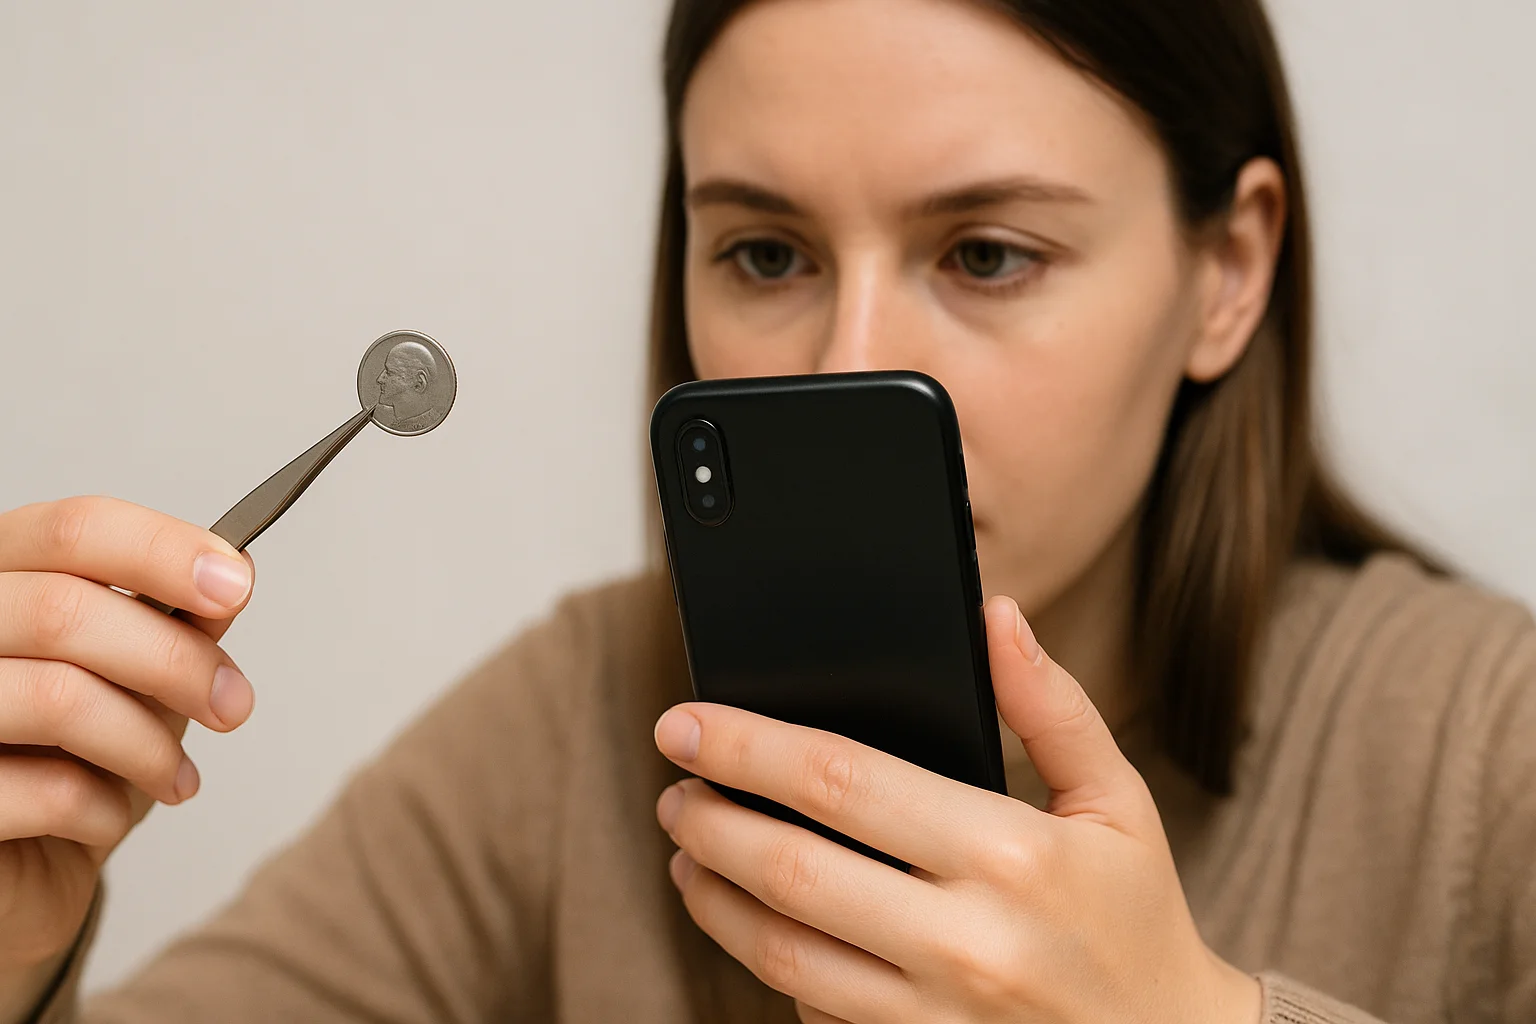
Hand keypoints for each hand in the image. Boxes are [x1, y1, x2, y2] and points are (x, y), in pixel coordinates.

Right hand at [0, 497, 255, 981]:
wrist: (11, 870)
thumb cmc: (60, 760)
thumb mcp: (128, 681)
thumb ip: (170, 624)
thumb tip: (233, 575)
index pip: (73, 530)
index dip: (163, 550)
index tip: (237, 584)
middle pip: (67, 611)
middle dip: (176, 661)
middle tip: (233, 705)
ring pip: (59, 697)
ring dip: (148, 746)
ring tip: (178, 778)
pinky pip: (43, 790)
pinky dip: (103, 808)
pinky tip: (109, 816)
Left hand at [653, 595, 1260, 1023]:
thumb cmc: (1135, 918)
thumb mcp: (1118, 801)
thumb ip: (1051, 705)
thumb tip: (994, 614)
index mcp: (1011, 855)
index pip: (842, 781)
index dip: (747, 744)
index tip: (686, 722)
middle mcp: (965, 943)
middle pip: (791, 868)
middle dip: (709, 819)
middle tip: (675, 787)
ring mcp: (935, 1017)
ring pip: (780, 952)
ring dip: (713, 896)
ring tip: (687, 853)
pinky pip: (811, 1014)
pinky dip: (767, 964)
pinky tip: (752, 923)